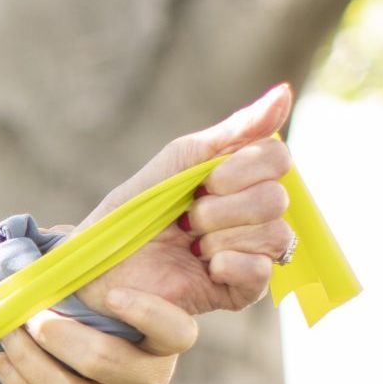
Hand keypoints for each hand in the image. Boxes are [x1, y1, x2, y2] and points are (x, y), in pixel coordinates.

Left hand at [0, 288, 196, 383]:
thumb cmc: (97, 369)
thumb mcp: (107, 336)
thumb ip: (90, 306)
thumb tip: (44, 268)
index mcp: (163, 349)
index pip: (175, 330)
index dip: (147, 312)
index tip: (111, 295)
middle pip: (103, 359)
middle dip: (55, 334)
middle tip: (26, 316)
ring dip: (28, 361)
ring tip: (6, 339)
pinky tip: (4, 366)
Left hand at [77, 85, 301, 317]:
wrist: (97, 260)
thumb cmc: (133, 209)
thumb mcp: (180, 161)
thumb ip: (234, 131)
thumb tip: (285, 92)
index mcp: (241, 180)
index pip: (278, 159)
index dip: (244, 168)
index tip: (205, 180)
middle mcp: (252, 216)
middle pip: (276, 198)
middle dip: (225, 206)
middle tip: (188, 217)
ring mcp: (248, 253)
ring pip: (275, 235)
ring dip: (223, 235)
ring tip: (191, 243)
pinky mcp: (238, 291)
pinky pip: (263, 273)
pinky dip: (231, 263)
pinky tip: (205, 263)